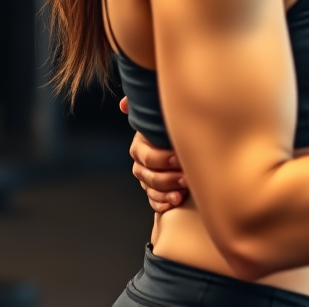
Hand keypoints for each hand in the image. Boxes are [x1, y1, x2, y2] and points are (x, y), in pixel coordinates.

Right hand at [122, 97, 187, 212]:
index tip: (179, 158)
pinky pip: (153, 202)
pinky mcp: (153, 191)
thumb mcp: (158, 115)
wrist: (178, 139)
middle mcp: (140, 163)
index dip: (163, 159)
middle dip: (168, 178)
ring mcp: (146, 179)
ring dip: (167, 193)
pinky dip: (162, 204)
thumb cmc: (168, 125)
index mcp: (140, 146)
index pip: (148, 156)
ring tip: (182, 193)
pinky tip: (173, 203)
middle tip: (186, 178)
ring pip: (152, 190)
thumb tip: (123, 104)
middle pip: (150, 176)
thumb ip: (143, 106)